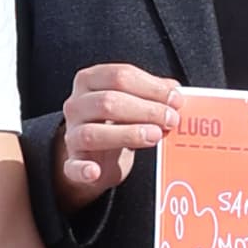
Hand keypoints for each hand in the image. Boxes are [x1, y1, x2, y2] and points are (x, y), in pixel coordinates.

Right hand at [58, 62, 182, 203]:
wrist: (95, 154)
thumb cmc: (116, 121)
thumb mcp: (133, 101)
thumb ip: (153, 93)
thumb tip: (175, 92)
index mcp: (90, 81)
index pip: (119, 76)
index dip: (151, 87)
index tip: (175, 99)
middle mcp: (76, 105)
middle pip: (108, 102)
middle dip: (145, 110)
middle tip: (171, 119)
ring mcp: (72, 134)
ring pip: (93, 133)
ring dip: (128, 134)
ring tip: (155, 136)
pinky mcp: (72, 163)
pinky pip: (73, 167)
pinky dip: (83, 170)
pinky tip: (95, 171)